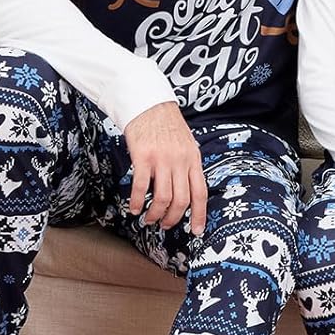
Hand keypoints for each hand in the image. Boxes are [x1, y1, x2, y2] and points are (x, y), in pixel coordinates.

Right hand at [123, 101, 206, 234]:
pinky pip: (141, 186)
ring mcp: (162, 159)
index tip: (196, 231)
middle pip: (181, 200)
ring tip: (149, 219)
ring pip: (163, 197)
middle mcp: (180, 161)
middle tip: (165, 225)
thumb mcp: (187, 144)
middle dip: (173, 218)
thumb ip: (188, 166)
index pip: (201, 193)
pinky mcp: (143, 156)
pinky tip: (133, 208)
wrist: (149, 103)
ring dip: (155, 214)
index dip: (199, 215)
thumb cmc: (166, 126)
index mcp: (194, 159)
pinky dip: (137, 201)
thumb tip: (188, 191)